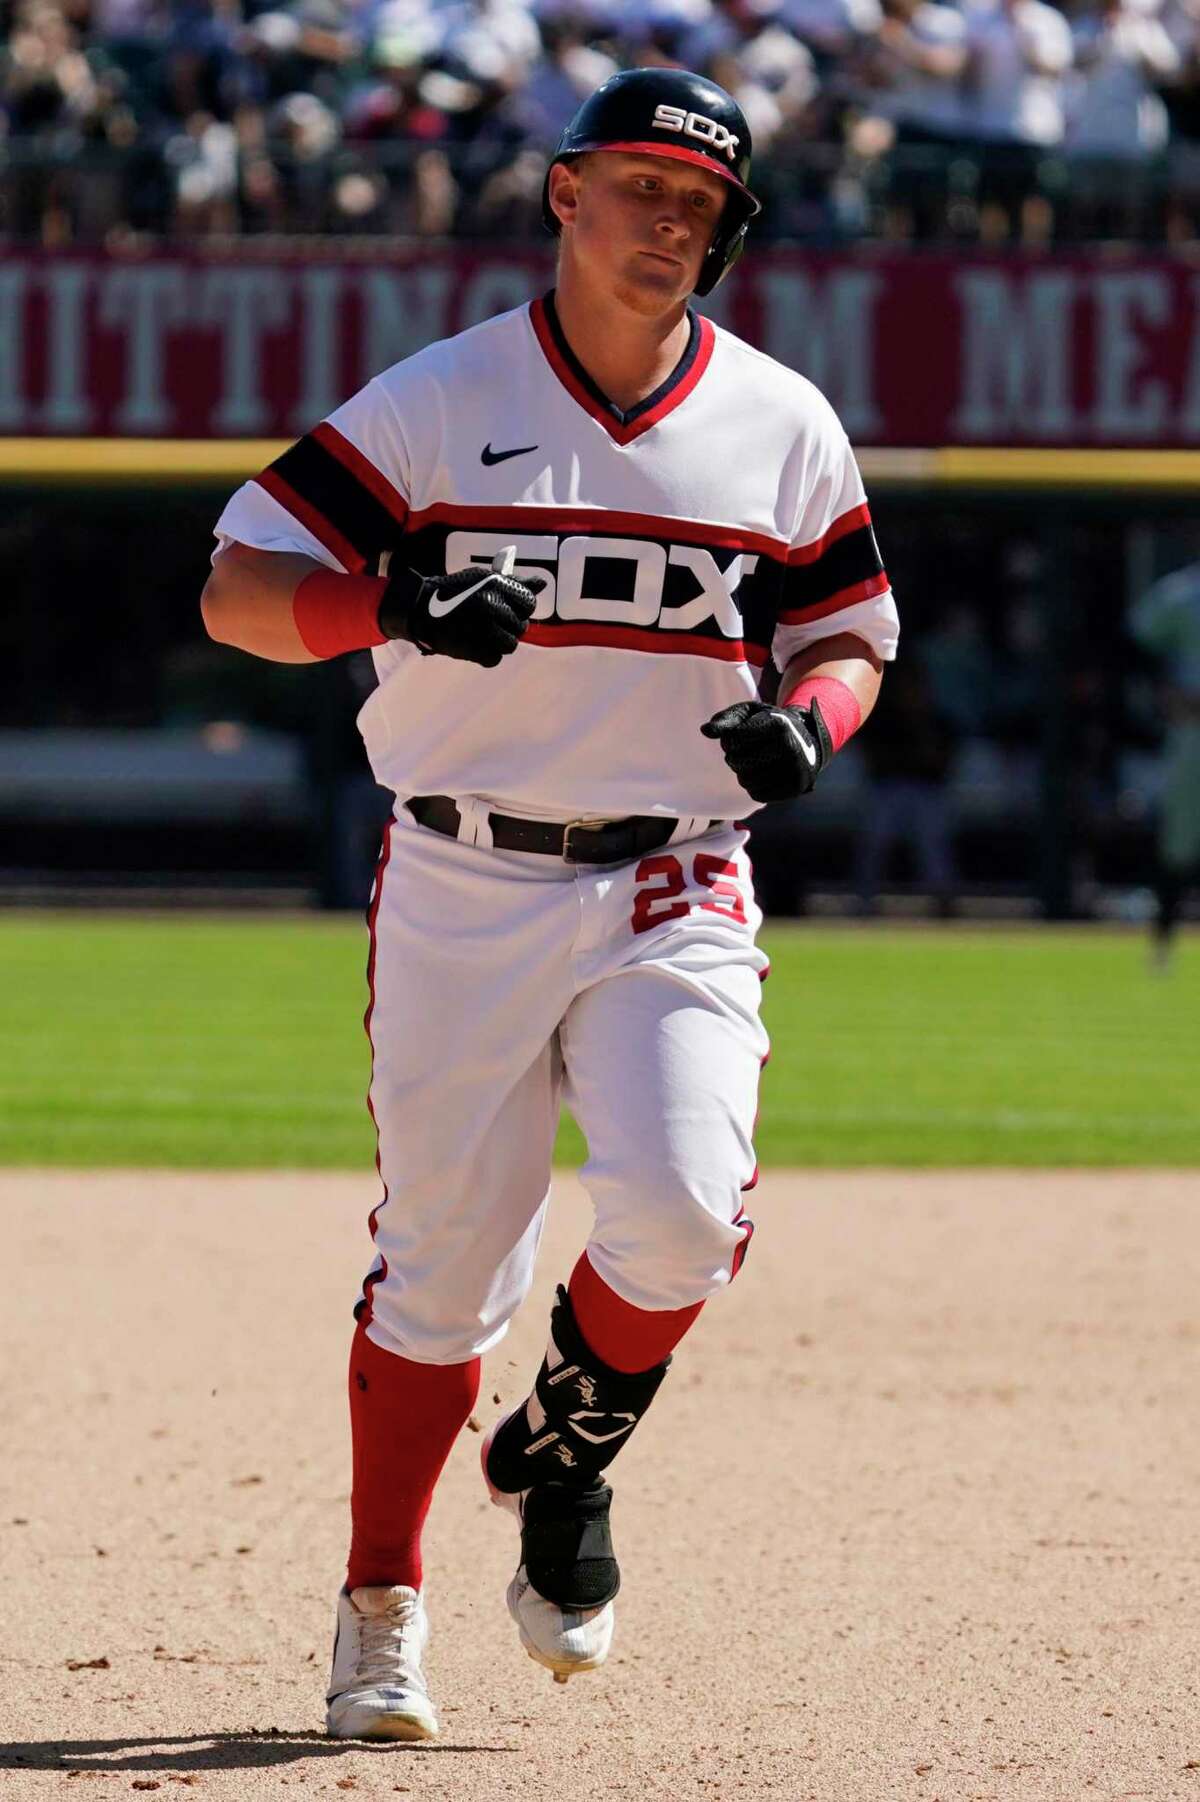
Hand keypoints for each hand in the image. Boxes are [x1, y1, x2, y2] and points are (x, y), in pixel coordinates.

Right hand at [378, 563, 545, 667]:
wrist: (419, 609)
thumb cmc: (455, 591)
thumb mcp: (483, 578)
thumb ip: (514, 582)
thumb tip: (543, 584)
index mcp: (495, 585)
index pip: (529, 601)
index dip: (521, 606)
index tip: (508, 608)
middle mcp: (491, 606)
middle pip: (521, 625)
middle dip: (509, 625)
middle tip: (491, 621)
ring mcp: (483, 629)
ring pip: (511, 645)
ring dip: (500, 641)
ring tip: (484, 633)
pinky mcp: (473, 650)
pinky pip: (495, 658)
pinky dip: (487, 654)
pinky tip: (475, 643)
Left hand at [701, 699, 832, 801]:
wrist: (807, 741)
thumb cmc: (771, 725)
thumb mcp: (752, 713)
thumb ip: (727, 719)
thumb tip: (705, 730)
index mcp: (778, 725)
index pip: (732, 739)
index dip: (729, 739)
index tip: (740, 735)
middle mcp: (789, 748)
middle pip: (736, 761)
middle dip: (735, 757)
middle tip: (748, 750)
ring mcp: (794, 770)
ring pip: (745, 780)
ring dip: (743, 772)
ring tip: (756, 761)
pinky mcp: (794, 789)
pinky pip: (756, 795)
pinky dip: (754, 786)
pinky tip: (764, 774)